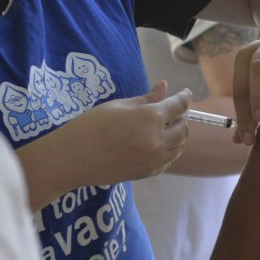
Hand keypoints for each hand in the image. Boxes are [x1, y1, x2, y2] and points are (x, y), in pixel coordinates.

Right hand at [77, 80, 191, 182]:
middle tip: (166, 114)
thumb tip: (165, 87)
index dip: (185, 97)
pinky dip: (166, 152)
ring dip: (175, 137)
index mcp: (151, 118)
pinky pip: (168, 161)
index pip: (180, 106)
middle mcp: (158, 140)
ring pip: (179, 147)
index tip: (185, 94)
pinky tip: (151, 145)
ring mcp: (155, 159)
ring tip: (158, 130)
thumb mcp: (120, 105)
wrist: (74, 158)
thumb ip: (147, 98)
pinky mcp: (148, 173)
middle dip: (179, 119)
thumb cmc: (92, 125)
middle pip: (184, 129)